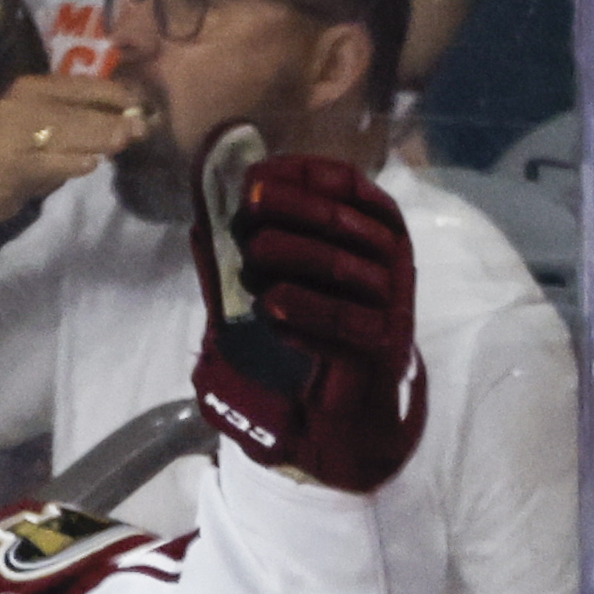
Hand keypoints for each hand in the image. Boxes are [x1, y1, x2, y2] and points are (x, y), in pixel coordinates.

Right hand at [0, 76, 148, 272]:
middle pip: (75, 110)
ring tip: (123, 143)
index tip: (140, 103)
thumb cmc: (4, 166)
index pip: (78, 85)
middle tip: (141, 129)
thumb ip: (72, 124)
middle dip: (111, 120)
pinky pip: (50, 162)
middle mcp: (16, 104)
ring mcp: (9, 133)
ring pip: (66, 133)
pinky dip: (73, 164)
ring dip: (99, 139)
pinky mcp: (9, 164)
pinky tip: (91, 166)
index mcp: (25, 89)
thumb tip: (122, 123)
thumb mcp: (37, 132)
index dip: (112, 94)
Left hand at [189, 124, 425, 492]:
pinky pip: (345, 323)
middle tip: (244, 215)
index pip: (347, 185)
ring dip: (292, 258)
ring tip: (252, 264)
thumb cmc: (314, 344)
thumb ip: (243, 264)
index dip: (303, 174)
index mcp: (373, 236)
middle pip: (341, 222)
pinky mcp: (382, 348)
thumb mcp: (275, 295)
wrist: (348, 420)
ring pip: (342, 267)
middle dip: (289, 211)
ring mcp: (393, 305)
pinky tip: (272, 310)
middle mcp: (391, 263)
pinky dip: (306, 314)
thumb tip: (200, 225)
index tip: (255, 173)